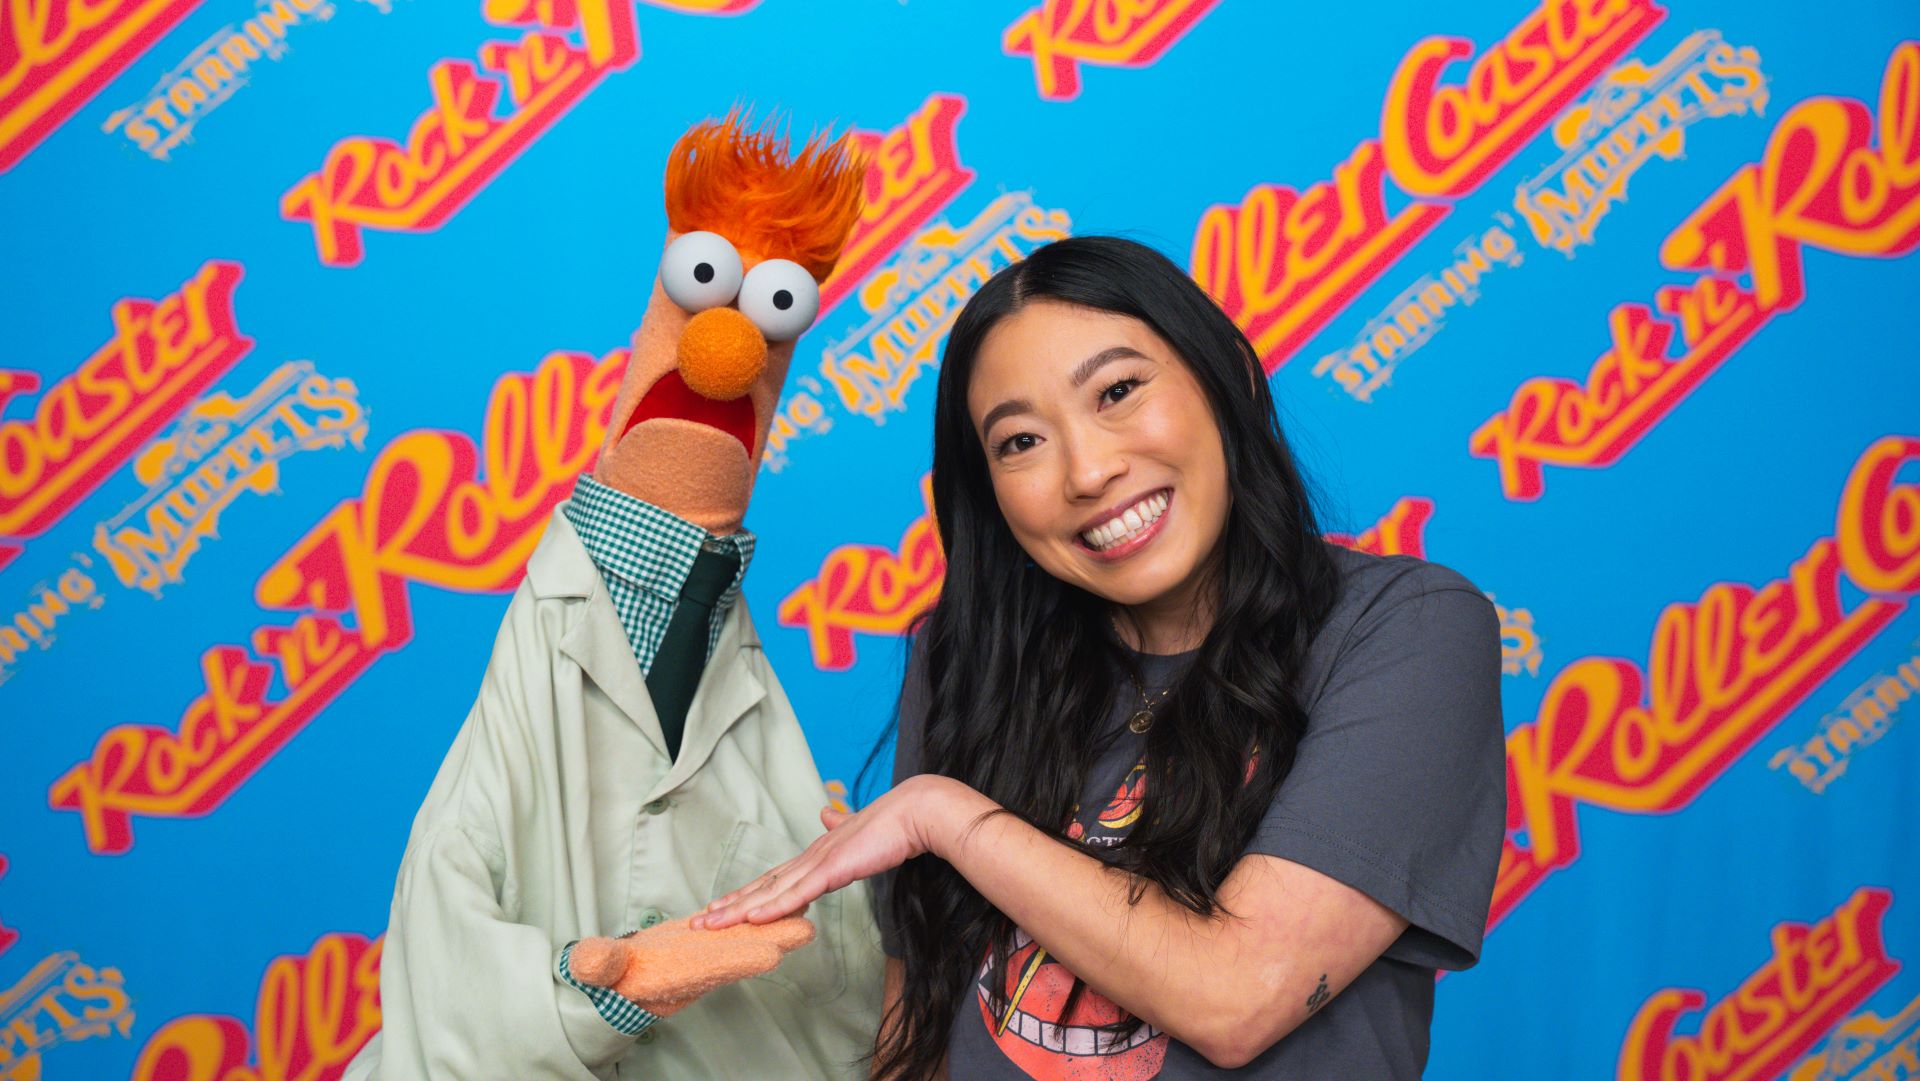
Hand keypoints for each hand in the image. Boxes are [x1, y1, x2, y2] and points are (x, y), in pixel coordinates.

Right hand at [568, 916, 814, 1015]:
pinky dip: (754, 924)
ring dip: (772, 930)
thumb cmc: (605, 979)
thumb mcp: (598, 970)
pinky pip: (735, 935)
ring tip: (803, 914)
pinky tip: (773, 913)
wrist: (613, 984)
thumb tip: (587, 959)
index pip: (714, 966)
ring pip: (745, 942)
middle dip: (773, 942)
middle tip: (807, 929)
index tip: (770, 954)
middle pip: (742, 954)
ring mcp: (705, 957)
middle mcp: (698, 968)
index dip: (741, 958)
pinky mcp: (706, 947)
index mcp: (675, 973)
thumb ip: (598, 964)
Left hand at [692, 775, 966, 929]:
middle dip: (729, 906)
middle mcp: (810, 858)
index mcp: (816, 854)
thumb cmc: (892, 825)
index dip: (746, 894)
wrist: (913, 812)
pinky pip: (797, 894)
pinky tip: (752, 918)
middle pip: (762, 886)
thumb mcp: (857, 831)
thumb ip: (839, 827)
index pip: (773, 879)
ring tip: (712, 924)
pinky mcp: (832, 870)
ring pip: (770, 892)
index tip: (721, 907)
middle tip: (698, 922)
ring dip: (738, 910)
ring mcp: (819, 863)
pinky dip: (772, 907)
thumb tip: (825, 814)